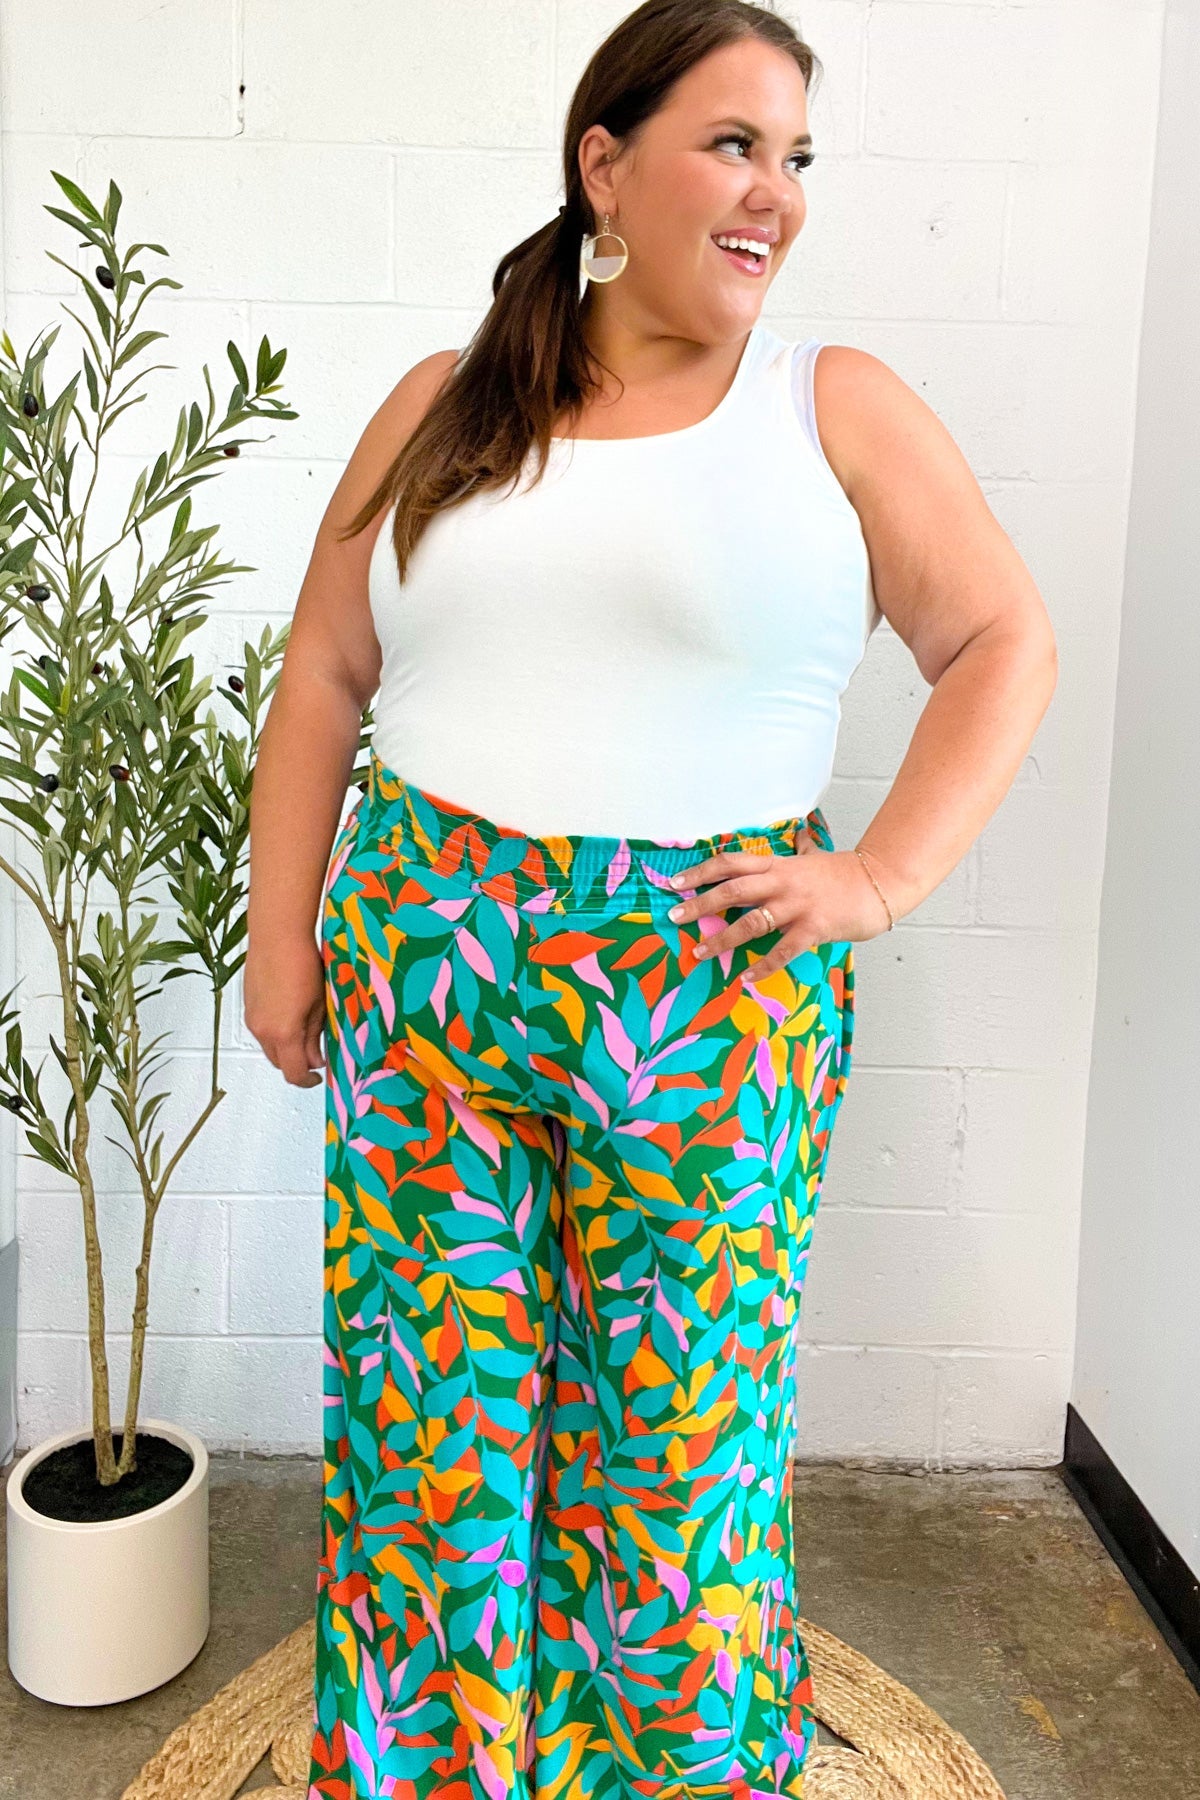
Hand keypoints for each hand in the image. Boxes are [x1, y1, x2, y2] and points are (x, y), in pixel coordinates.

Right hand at [244, 934, 327, 1086]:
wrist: (277, 935)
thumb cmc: (303, 964)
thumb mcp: (319, 1005)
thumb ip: (316, 1036)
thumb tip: (316, 1058)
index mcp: (283, 1034)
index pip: (294, 1073)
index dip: (307, 1080)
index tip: (319, 1076)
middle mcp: (262, 1030)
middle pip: (279, 1063)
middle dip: (297, 1063)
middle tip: (316, 1052)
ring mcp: (252, 1018)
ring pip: (268, 1047)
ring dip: (285, 1048)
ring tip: (305, 1030)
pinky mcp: (248, 1005)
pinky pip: (261, 1030)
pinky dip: (275, 1032)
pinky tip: (290, 1014)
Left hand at [665, 827, 894, 983]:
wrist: (880, 883)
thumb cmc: (845, 874)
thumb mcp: (815, 857)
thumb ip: (800, 851)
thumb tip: (798, 836)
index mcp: (778, 865)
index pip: (731, 863)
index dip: (701, 871)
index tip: (676, 881)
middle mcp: (782, 883)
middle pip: (731, 890)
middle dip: (699, 903)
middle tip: (674, 915)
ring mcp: (797, 907)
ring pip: (750, 923)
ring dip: (720, 939)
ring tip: (699, 951)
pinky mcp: (813, 929)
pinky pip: (782, 951)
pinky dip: (762, 966)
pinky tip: (745, 978)